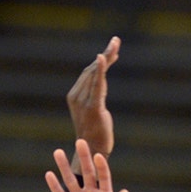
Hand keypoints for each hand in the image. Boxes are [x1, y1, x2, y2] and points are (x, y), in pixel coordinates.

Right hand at [46, 139, 128, 191]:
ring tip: (57, 152)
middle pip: (87, 173)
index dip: (101, 166)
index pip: (104, 177)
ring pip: (71, 181)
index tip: (98, 155)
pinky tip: (49, 174)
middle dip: (84, 158)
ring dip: (64, 167)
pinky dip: (55, 186)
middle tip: (80, 142)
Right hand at [67, 36, 118, 175]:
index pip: (89, 73)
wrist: (92, 151)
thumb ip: (96, 95)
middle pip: (92, 70)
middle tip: (116, 40)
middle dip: (106, 55)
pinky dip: (101, 70)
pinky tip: (103, 57)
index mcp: (74, 95)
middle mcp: (76, 96)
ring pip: (96, 74)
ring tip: (116, 43)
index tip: (112, 49)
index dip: (102, 61)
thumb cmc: (96, 133)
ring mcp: (83, 101)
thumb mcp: (96, 110)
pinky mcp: (93, 106)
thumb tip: (100, 83)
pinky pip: (97, 85)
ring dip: (107, 57)